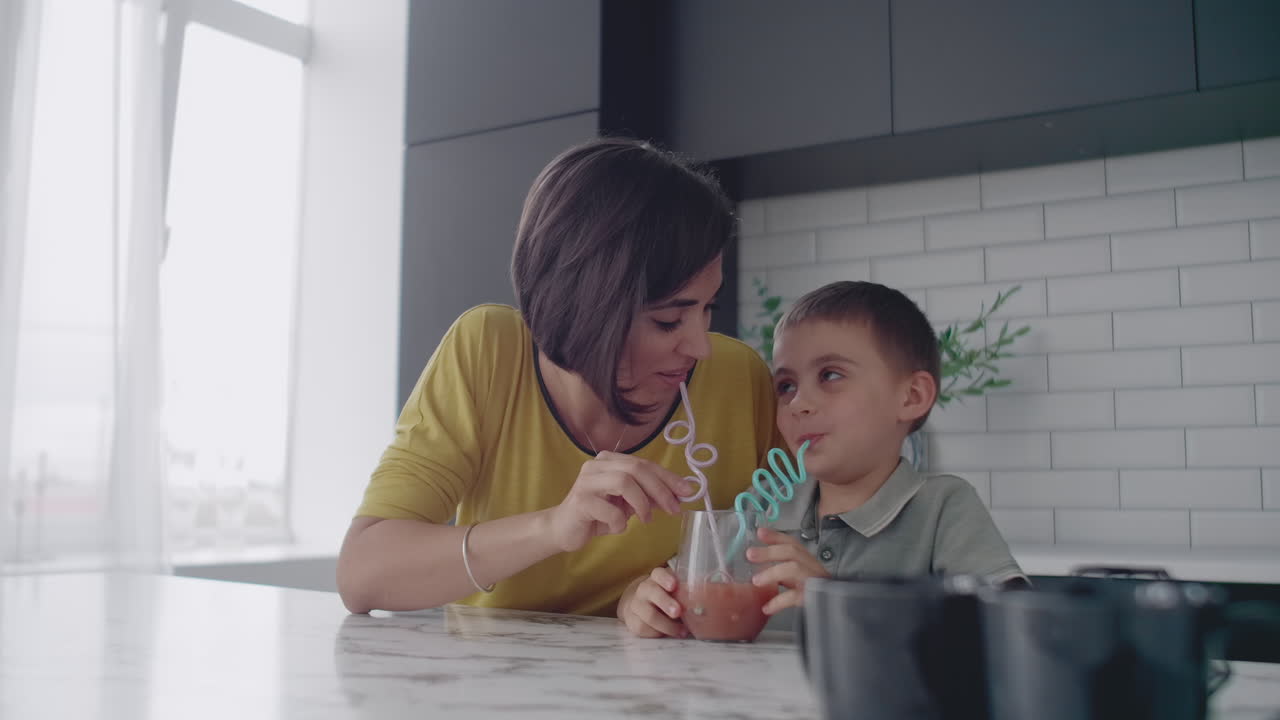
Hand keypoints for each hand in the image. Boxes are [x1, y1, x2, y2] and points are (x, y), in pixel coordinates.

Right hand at [545, 451, 693, 553]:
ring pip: (624, 482)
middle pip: (636, 469)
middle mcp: (597, 465)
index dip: (668, 477)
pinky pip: (609, 509)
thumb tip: (680, 494)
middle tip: (674, 508)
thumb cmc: (598, 515)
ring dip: (641, 503)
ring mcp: (586, 481)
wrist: (564, 530)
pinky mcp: (580, 501)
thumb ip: (649, 496)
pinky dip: (620, 522)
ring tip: (646, 519)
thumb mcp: (628, 504)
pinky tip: (617, 528)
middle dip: (660, 489)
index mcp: (610, 460)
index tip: (687, 491)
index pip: (645, 464)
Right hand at [618, 566, 688, 638]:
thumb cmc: (665, 598)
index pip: (658, 574)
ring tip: (682, 631)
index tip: (674, 585)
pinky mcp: (633, 621)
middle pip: (652, 592)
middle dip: (666, 602)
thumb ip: (688, 592)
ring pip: (649, 615)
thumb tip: (713, 600)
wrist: (638, 607)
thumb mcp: (674, 591)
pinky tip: (669, 635)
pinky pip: (645, 629)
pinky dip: (659, 633)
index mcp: (656, 578)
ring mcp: (636, 605)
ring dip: (667, 624)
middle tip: (678, 612)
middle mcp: (644, 589)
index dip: (665, 579)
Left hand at [747, 527, 830, 614]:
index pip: (793, 544)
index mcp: (808, 562)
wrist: (836, 616)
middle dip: (769, 551)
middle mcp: (813, 568)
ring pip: (794, 569)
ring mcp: (816, 582)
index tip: (760, 532)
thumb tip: (759, 568)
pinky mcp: (815, 598)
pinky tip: (767, 608)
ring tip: (755, 581)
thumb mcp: (797, 582)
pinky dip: (778, 602)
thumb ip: (782, 573)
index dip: (776, 537)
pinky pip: (794, 596)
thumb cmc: (814, 598)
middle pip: (792, 552)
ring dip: (772, 573)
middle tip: (749, 554)